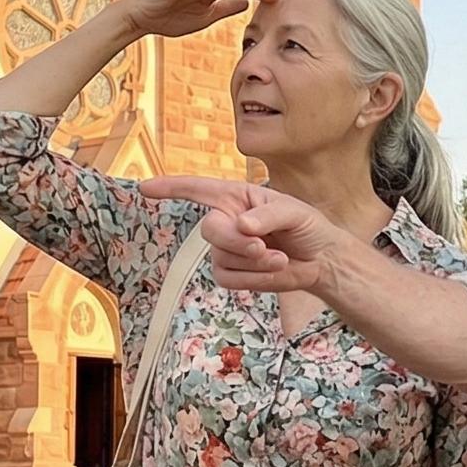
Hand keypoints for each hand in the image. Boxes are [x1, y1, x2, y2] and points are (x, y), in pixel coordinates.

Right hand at [138, 176, 344, 293]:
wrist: (321, 261)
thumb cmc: (308, 227)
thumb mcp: (295, 212)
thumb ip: (268, 215)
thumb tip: (242, 225)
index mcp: (237, 197)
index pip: (197, 189)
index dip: (170, 188)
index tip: (145, 188)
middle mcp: (226, 220)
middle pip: (210, 230)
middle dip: (236, 241)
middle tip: (261, 247)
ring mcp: (226, 249)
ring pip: (221, 257)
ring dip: (253, 262)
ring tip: (279, 258)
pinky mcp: (231, 273)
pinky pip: (228, 278)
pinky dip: (253, 278)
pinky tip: (273, 270)